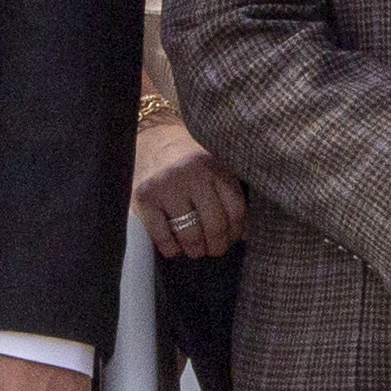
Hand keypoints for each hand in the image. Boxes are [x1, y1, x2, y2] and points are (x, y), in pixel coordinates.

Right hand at [133, 111, 246, 259]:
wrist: (153, 141)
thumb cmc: (190, 165)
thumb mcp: (215, 171)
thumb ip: (230, 196)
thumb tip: (246, 236)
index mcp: (215, 167)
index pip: (235, 210)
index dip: (236, 231)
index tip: (231, 238)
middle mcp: (192, 174)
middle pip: (214, 224)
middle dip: (216, 245)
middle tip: (214, 249)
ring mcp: (167, 185)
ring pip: (190, 234)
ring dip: (196, 250)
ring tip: (196, 250)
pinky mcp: (145, 197)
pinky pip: (163, 237)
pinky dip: (171, 249)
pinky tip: (174, 246)